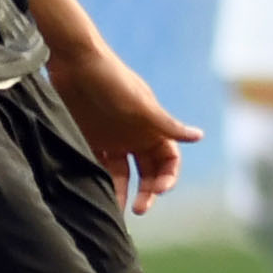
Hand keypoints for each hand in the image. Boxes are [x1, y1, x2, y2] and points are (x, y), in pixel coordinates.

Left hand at [49, 47, 200, 213]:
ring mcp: (112, 140)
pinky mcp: (89, 140)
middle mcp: (135, 137)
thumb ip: (166, 124)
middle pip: (148, 172)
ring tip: (113, 211)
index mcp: (152, 128)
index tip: (158, 190)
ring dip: (122, 193)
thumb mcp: (140, 105)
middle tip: (140, 209)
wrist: (73, 62)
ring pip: (121, 175)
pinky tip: (93, 194)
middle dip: (147, 192)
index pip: (168, 160)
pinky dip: (98, 182)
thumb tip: (200, 136)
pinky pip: (97, 167)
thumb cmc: (111, 79)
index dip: (168, 177)